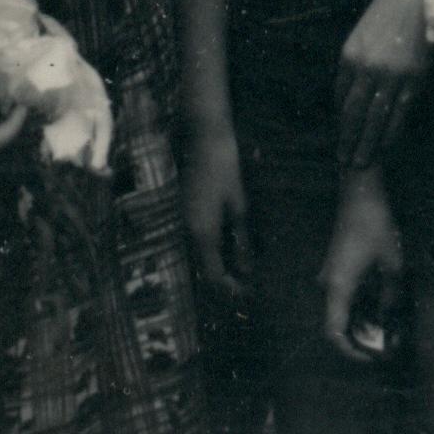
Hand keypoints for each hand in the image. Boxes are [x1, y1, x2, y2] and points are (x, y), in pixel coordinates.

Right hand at [184, 123, 249, 297]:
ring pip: (200, 255)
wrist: (204, 140)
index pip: (213, 275)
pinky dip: (214, 250)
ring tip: (242, 268)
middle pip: (204, 269)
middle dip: (225, 281)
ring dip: (219, 266)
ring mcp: (184, 221)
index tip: (248, 294)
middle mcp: (189, 231)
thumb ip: (241, 240)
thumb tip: (246, 269)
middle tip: (247, 284)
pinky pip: (199, 240)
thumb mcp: (239, 206)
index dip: (230, 289)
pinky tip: (230, 246)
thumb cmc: (225, 169)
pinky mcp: (186, 212)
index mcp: (203, 233)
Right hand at [320, 173, 403, 361]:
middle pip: (338, 322)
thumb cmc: (375, 225)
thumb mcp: (392, 263)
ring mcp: (330, 274)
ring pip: (341, 308)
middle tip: (386, 344)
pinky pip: (344, 294)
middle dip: (360, 337)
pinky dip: (359, 305)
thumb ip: (392, 296)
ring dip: (361, 321)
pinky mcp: (336, 265)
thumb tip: (394, 322)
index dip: (350, 351)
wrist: (359, 191)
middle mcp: (328, 284)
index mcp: (338, 287)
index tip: (372, 357)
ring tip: (387, 326)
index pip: (334, 331)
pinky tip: (380, 305)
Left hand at [335, 0, 431, 166]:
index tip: (340, 136)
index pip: (340, 96)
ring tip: (361, 163)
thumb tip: (352, 91)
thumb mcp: (363, 32)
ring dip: (367, 143)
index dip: (340, 119)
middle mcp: (366, 67)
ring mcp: (390, 74)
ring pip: (375, 118)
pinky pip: (399, 111)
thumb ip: (357, 61)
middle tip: (342, 162)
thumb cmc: (391, 8)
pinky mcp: (413, 78)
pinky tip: (386, 145)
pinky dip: (391, 131)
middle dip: (347, 139)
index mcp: (349, 54)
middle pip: (353, 113)